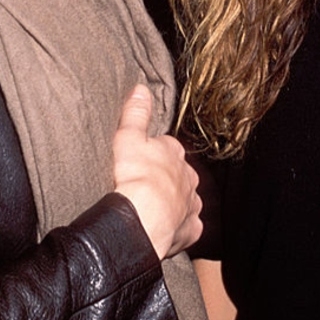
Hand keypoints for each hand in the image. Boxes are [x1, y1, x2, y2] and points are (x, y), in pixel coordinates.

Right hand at [113, 84, 201, 259]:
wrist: (142, 217)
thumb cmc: (135, 176)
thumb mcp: (128, 137)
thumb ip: (136, 113)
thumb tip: (141, 89)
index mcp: (173, 153)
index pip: (168, 147)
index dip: (155, 152)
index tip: (143, 157)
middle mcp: (187, 177)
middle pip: (180, 173)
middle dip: (168, 177)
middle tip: (148, 184)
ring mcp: (190, 204)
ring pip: (187, 199)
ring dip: (176, 201)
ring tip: (158, 208)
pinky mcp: (188, 229)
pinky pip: (188, 227)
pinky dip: (181, 227)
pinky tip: (169, 229)